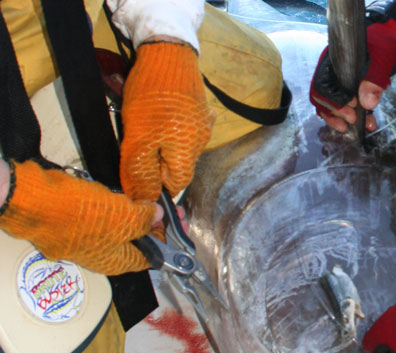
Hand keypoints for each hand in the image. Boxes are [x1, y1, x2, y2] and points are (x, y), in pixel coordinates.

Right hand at [0, 160, 157, 274]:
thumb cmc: (75, 216)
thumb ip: (144, 219)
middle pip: (135, 241)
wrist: (31, 200)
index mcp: (116, 261)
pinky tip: (120, 194)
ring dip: (133, 212)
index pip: (151, 257)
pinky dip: (112, 206)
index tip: (176, 224)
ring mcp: (85, 238)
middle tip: (164, 205)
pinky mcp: (72, 221)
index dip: (166, 241)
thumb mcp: (123, 217)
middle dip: (152, 223)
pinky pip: (99, 215)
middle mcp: (101, 254)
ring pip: (117, 226)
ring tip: (146, 198)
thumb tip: (157, 216)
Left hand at [120, 41, 213, 200]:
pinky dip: (168, 126)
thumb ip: (141, 172)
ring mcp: (203, 124)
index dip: (155, 182)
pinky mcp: (198, 108)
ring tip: (145, 122)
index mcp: (189, 153)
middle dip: (156, 160)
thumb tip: (144, 202)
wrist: (168, 52)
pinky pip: (182, 127)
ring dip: (161, 141)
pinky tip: (158, 113)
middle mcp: (201, 142)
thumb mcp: (138, 138)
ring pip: (178, 146)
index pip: (175, 185)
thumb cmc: (152, 96)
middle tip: (137, 140)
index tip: (139, 169)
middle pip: (177, 166)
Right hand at [309, 0, 395, 132]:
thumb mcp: (381, 58)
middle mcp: (332, 74)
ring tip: (359, 127)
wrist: (395, 38)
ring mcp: (341, 83)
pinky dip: (357, 118)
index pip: (320, 87)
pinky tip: (369, 123)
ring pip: (333, 107)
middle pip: (322, 100)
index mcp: (331, 62)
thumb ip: (373, 79)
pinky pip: (348, 108)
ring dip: (344, 120)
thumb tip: (366, 103)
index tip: (352, 105)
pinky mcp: (352, 92)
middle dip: (337, 113)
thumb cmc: (384, 42)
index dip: (333, 100)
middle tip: (353, 120)